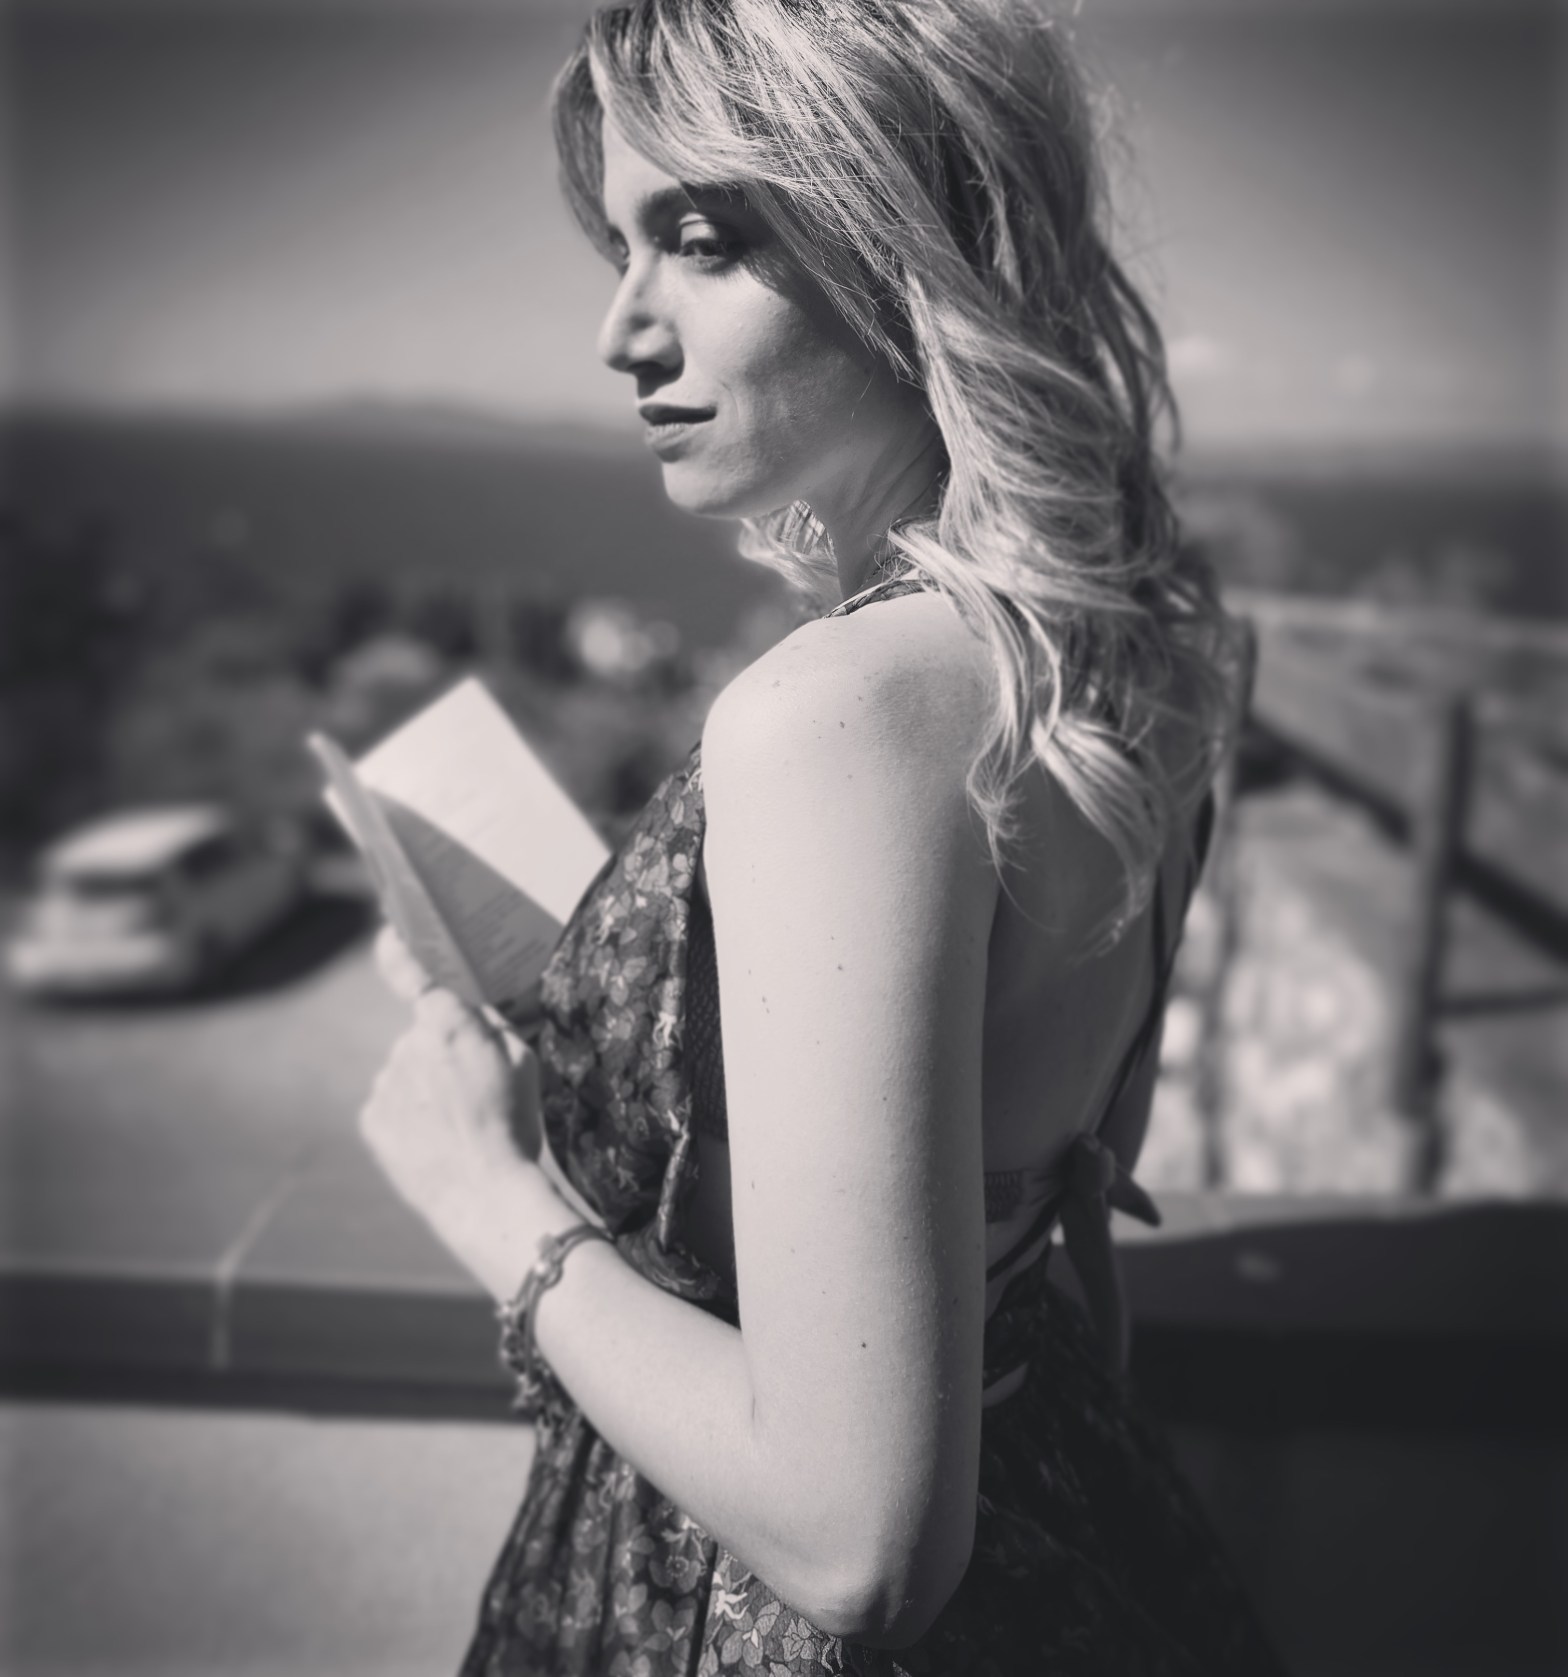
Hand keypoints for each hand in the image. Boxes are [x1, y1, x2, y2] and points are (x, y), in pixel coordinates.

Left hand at [362, 928, 543, 1236]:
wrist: (484, 1195)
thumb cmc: (513, 1123)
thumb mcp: (524, 1061)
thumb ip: (492, 1025)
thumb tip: (473, 1007)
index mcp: (447, 1023)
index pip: (411, 970)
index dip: (397, 948)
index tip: (389, 934)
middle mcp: (407, 1045)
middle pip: (422, 1034)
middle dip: (442, 1050)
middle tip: (473, 1087)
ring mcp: (385, 1083)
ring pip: (406, 1071)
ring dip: (425, 1085)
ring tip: (459, 1123)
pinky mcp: (372, 1119)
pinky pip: (391, 1103)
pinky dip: (409, 1115)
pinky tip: (436, 1138)